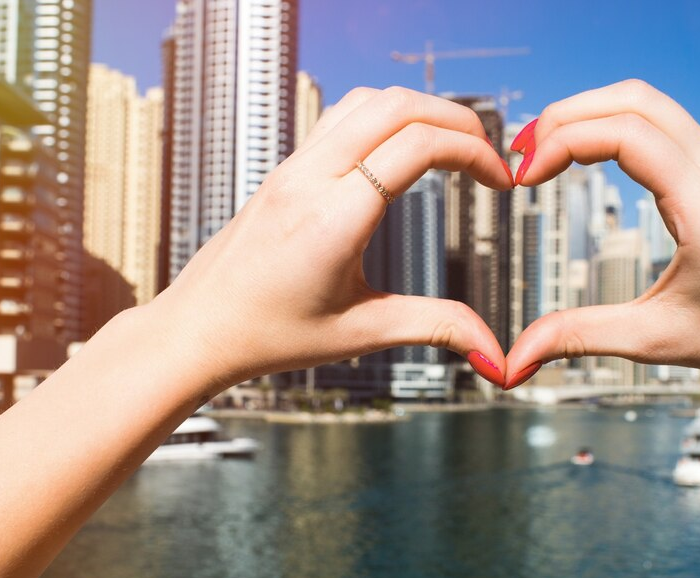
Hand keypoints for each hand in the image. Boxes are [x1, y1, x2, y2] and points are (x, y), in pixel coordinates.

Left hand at [149, 86, 514, 392]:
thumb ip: (434, 328)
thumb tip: (495, 354)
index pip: (417, 145)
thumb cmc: (269, 336)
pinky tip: (402, 150)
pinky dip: (385, 117)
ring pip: (366, 100)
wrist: (199, 328)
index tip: (501, 183)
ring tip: (453, 147)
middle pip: (397, 105)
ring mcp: (292, 168)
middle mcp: (310, 179)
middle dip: (456, 120)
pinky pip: (341, 117)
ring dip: (419, 110)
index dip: (474, 152)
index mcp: (334, 218)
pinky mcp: (284, 170)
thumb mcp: (360, 334)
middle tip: (489, 156)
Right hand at [503, 79, 699, 390]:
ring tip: (543, 147)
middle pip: (635, 102)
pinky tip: (581, 151)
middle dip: (567, 116)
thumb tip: (515, 360)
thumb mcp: (649, 341)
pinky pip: (661, 120)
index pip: (629, 136)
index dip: (564, 143)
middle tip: (522, 152)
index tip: (525, 178)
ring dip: (589, 113)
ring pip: (648, 102)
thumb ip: (577, 338)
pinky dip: (612, 123)